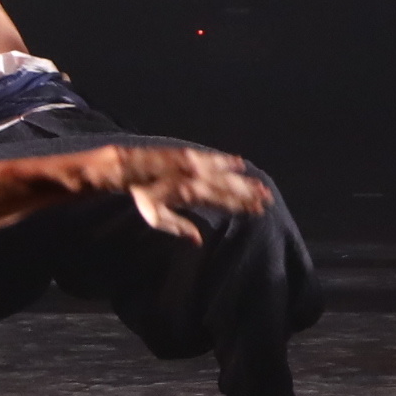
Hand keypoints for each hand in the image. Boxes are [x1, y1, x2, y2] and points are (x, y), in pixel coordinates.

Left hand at [118, 144, 277, 233]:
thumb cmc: (141, 196)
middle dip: (248, 192)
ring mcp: (192, 164)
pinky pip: (211, 157)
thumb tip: (198, 241)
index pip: (222, 200)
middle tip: (267, 198)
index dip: (241, 205)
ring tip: (259, 183)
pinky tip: (238, 161)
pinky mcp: (189, 155)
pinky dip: (225, 159)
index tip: (257, 209)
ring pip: (223, 172)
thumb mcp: (155, 217)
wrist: (128, 167)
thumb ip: (178, 227)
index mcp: (189, 193)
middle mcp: (194, 177)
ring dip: (242, 178)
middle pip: (227, 186)